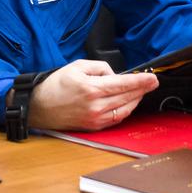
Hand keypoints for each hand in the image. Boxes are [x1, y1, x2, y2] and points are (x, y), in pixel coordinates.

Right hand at [28, 58, 157, 131]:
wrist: (39, 107)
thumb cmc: (55, 85)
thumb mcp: (77, 66)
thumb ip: (100, 67)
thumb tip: (115, 75)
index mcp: (91, 89)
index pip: (123, 84)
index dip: (140, 81)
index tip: (152, 78)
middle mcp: (95, 106)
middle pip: (127, 97)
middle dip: (142, 89)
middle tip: (152, 83)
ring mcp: (95, 118)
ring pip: (125, 109)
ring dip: (136, 100)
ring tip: (141, 91)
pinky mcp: (94, 126)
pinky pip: (116, 118)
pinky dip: (126, 110)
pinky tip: (129, 102)